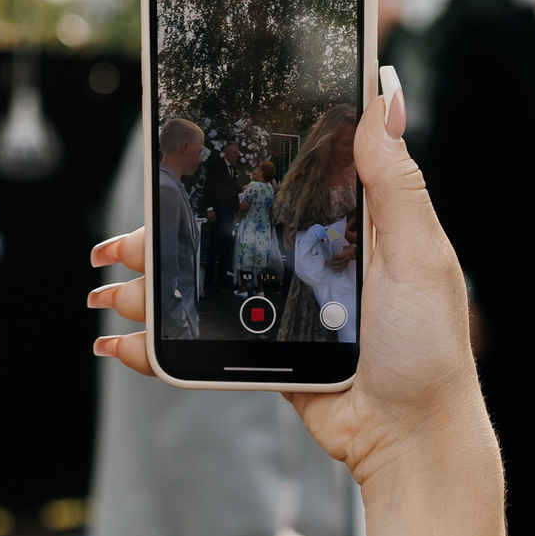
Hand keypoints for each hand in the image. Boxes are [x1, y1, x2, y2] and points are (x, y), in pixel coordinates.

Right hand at [89, 69, 488, 488]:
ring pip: (204, 287)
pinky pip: (207, 340)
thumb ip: (396, 182)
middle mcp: (309, 262)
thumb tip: (386, 98)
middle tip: (122, 235)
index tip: (178, 149)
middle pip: (224, 234)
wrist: (411, 437)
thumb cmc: (428, 348)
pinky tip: (122, 342)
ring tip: (106, 290)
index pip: (278, 181)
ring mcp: (283, 309)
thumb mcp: (419, 254)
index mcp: (346, 227)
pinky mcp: (268, 353)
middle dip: (165, 235)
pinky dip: (158, 345)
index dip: (228, 167)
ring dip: (148, 288)